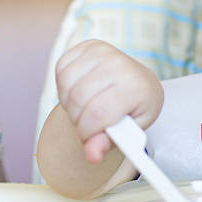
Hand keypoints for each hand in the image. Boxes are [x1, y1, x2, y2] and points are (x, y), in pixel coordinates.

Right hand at [55, 39, 162, 162]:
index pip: (98, 113)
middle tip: (89, 123)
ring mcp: (103, 51)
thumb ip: (109, 143)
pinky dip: (65, 86)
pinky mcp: (88, 46)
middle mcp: (119, 64)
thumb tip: (91, 155)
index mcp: (135, 86)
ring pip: (67, 85)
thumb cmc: (137, 106)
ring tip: (86, 107)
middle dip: (78, 119)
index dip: (87, 132)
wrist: (140, 82)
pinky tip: (81, 90)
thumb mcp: (131, 130)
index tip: (91, 138)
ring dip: (69, 103)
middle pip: (79, 99)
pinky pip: (61, 69)